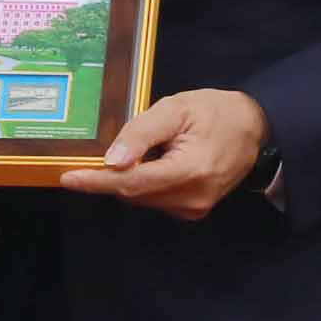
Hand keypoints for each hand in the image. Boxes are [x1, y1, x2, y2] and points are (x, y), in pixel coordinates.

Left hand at [61, 89, 270, 221]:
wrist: (252, 126)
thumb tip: (111, 161)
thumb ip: (141, 134)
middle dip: (113, 174)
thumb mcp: (175, 109)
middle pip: (134, 192)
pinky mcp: (194, 210)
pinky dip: (145, 182)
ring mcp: (194, 209)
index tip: (68, 178)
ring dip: (131, 177)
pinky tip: (158, 160)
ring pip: (142, 198)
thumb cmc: (214, 111)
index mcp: (190, 171)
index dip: (97, 181)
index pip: (132, 183)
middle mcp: (192, 198)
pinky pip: (155, 199)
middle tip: (108, 148)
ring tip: (150, 147)